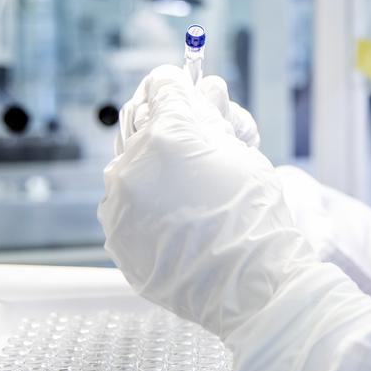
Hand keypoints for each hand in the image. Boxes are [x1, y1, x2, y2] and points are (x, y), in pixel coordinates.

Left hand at [101, 65, 298, 334]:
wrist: (248, 285)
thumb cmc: (255, 218)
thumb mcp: (244, 155)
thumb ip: (214, 118)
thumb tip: (205, 89)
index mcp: (168, 134)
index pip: (163, 84)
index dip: (181, 85)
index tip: (191, 92)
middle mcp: (133, 162)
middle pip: (140, 120)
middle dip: (166, 124)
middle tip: (196, 140)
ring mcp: (119, 201)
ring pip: (128, 164)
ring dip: (153, 165)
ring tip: (190, 189)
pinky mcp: (115, 233)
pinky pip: (124, 202)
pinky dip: (145, 201)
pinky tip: (177, 216)